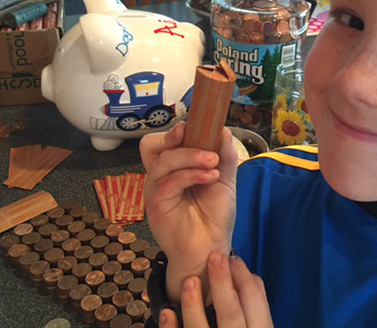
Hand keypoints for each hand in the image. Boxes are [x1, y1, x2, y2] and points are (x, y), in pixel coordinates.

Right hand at [141, 122, 238, 300]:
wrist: (212, 248)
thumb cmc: (214, 217)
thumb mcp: (224, 180)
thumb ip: (224, 156)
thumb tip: (224, 130)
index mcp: (172, 169)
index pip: (160, 143)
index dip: (172, 132)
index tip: (193, 126)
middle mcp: (159, 177)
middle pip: (152, 146)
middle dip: (175, 138)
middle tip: (203, 143)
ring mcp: (155, 191)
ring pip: (164, 161)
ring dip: (192, 156)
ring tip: (214, 163)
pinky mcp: (156, 205)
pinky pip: (169, 181)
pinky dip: (191, 174)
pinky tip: (210, 177)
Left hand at [158, 251, 273, 327]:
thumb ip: (256, 309)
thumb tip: (249, 276)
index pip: (256, 303)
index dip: (244, 277)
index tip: (233, 258)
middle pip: (232, 314)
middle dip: (222, 283)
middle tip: (215, 256)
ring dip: (194, 305)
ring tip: (190, 280)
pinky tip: (167, 311)